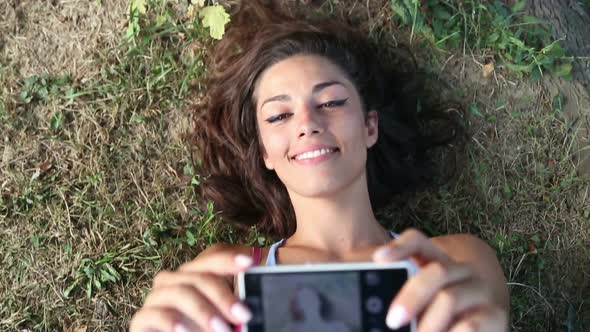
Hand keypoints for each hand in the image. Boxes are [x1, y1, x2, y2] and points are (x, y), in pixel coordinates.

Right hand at [129, 245, 253, 331]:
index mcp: (196, 274)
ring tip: (222, 329)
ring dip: (203, 311)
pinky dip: (170, 321)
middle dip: (223, 296)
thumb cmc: (205, 329)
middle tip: (243, 315)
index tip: (249, 262)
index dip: (229, 259)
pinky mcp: (142, 319)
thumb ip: (235, 304)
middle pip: (199, 277)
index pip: (212, 258)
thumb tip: (255, 295)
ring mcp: (157, 299)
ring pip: (180, 292)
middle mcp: (175, 281)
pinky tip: (184, 331)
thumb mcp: (225, 315)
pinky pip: (153, 314)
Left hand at [372, 229, 508, 331]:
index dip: (400, 246)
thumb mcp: (419, 300)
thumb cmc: (437, 311)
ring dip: (428, 323)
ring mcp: (480, 290)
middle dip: (411, 297)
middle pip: (436, 271)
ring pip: (450, 299)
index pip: (418, 241)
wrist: (483, 323)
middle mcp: (460, 270)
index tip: (378, 258)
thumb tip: (373, 308)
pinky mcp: (495, 315)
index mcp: (435, 260)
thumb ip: (400, 295)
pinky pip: (470, 325)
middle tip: (392, 321)